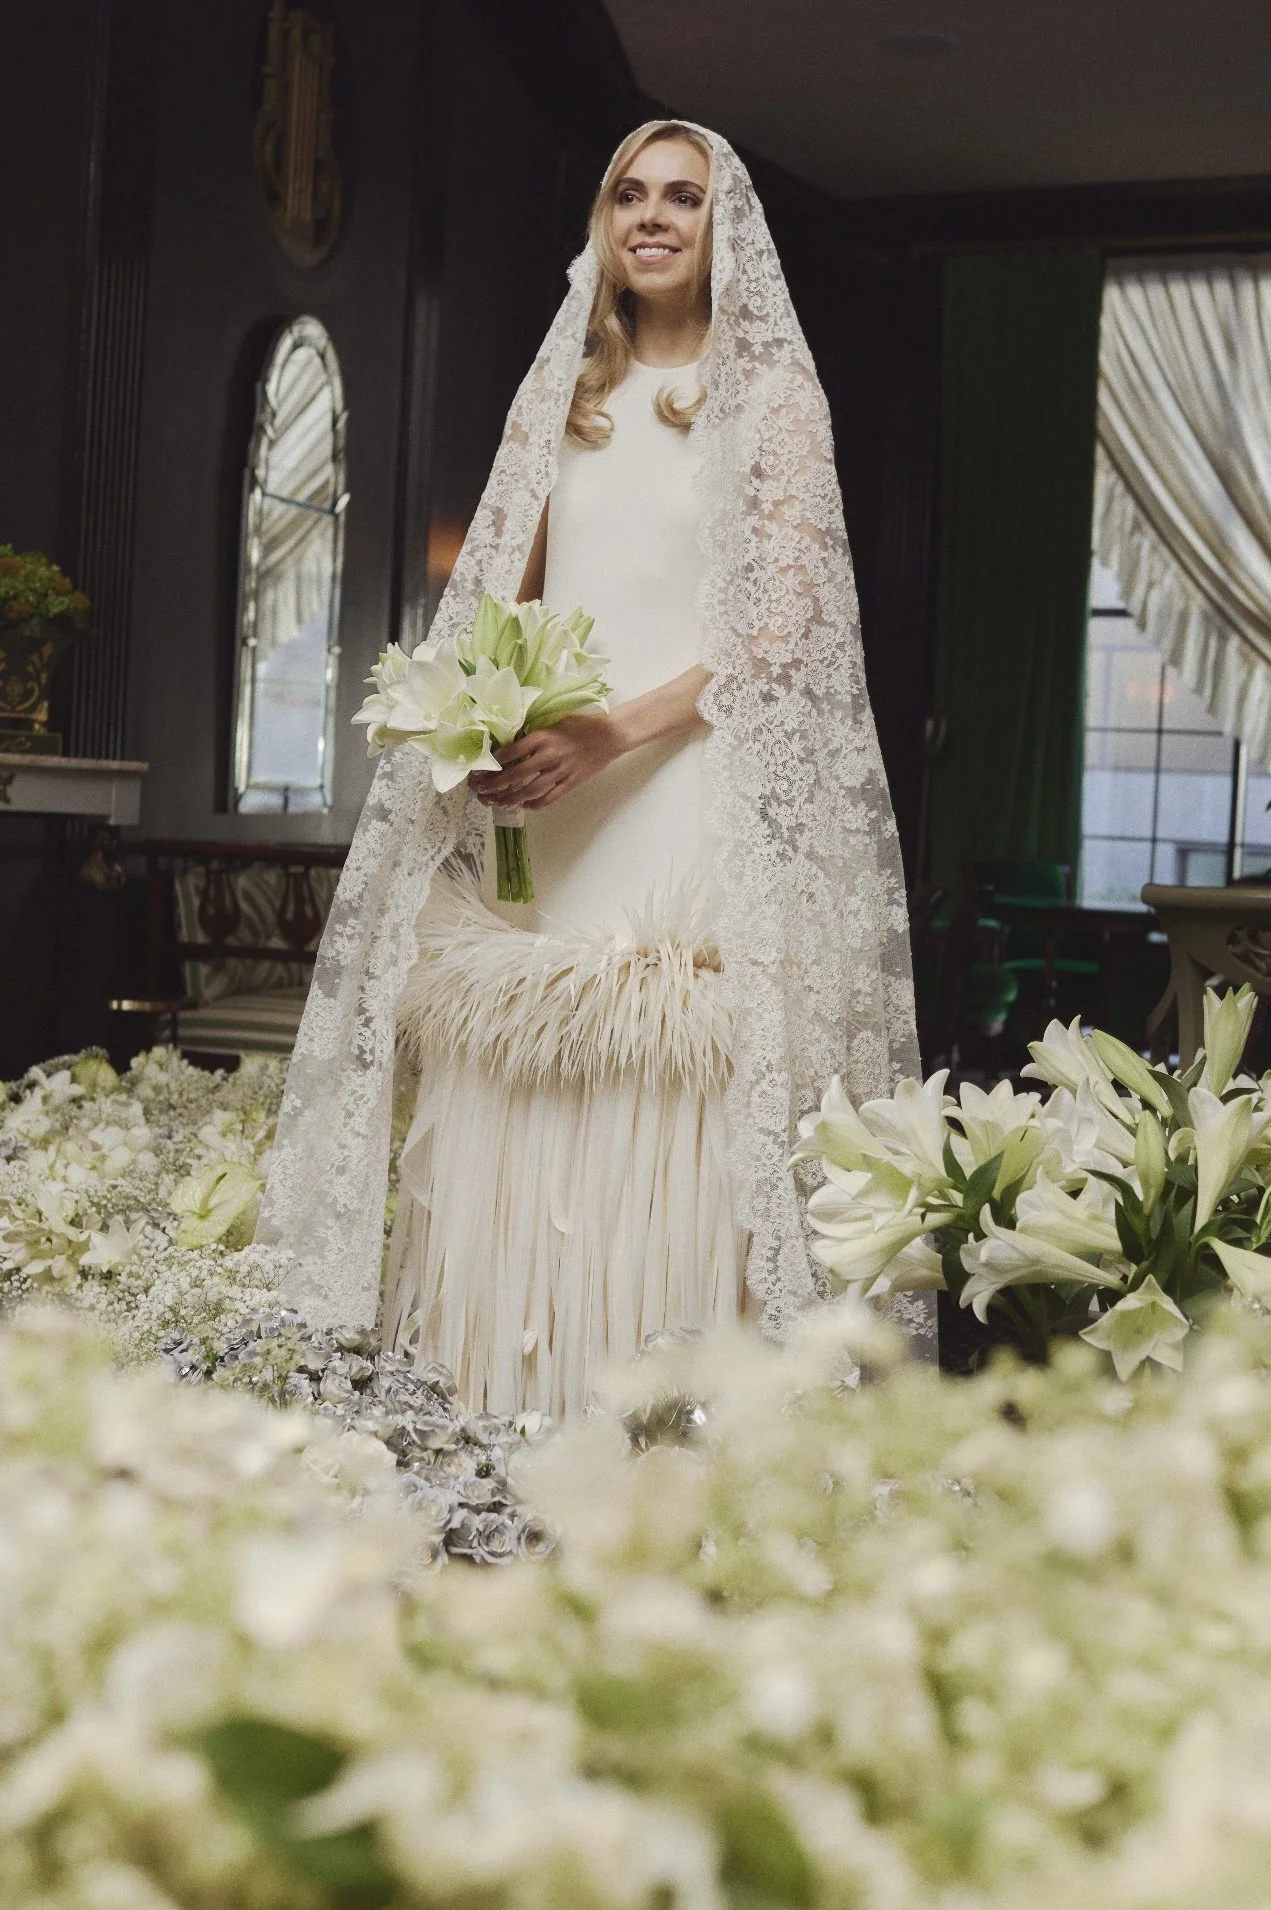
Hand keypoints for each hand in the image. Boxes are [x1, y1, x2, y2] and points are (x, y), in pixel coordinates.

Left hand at [469, 712, 622, 811]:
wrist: (609, 735)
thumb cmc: (580, 725)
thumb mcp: (553, 722)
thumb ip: (533, 733)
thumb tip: (508, 743)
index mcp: (542, 737)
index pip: (509, 753)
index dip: (491, 764)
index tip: (479, 770)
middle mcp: (549, 755)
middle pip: (515, 775)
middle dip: (494, 785)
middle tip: (480, 791)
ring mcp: (560, 771)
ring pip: (529, 791)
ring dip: (510, 799)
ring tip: (496, 802)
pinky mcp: (571, 783)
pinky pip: (549, 798)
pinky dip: (534, 804)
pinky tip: (523, 806)